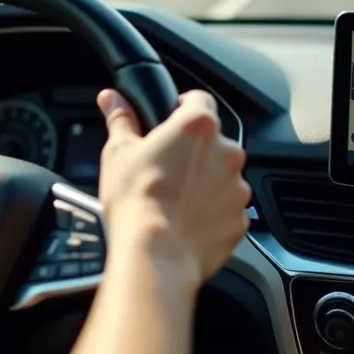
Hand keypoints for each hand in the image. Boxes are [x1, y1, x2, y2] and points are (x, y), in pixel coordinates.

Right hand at [96, 89, 250, 288]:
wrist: (155, 255)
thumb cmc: (136, 201)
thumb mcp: (118, 153)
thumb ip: (121, 119)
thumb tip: (112, 99)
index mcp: (198, 126)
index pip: (198, 99)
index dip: (181, 107)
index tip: (169, 122)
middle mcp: (227, 152)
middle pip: (212, 140)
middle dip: (192, 151)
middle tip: (164, 168)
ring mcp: (238, 187)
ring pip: (221, 175)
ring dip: (205, 182)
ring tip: (174, 199)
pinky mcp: (240, 219)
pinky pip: (227, 208)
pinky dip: (212, 212)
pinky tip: (186, 220)